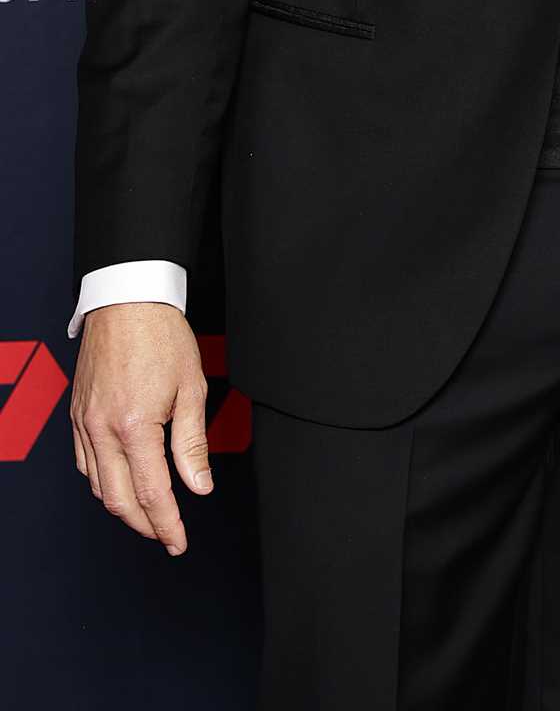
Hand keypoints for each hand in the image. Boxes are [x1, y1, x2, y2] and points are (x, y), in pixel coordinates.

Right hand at [70, 303, 210, 554]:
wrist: (128, 300)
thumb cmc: (163, 337)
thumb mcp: (192, 388)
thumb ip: (192, 444)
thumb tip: (199, 487)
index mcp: (135, 426)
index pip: (152, 493)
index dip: (168, 525)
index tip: (179, 542)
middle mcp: (102, 430)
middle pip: (119, 499)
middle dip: (145, 525)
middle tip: (166, 535)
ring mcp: (84, 422)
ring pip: (97, 485)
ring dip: (122, 506)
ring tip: (149, 513)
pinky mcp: (77, 413)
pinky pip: (84, 462)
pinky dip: (102, 482)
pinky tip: (121, 481)